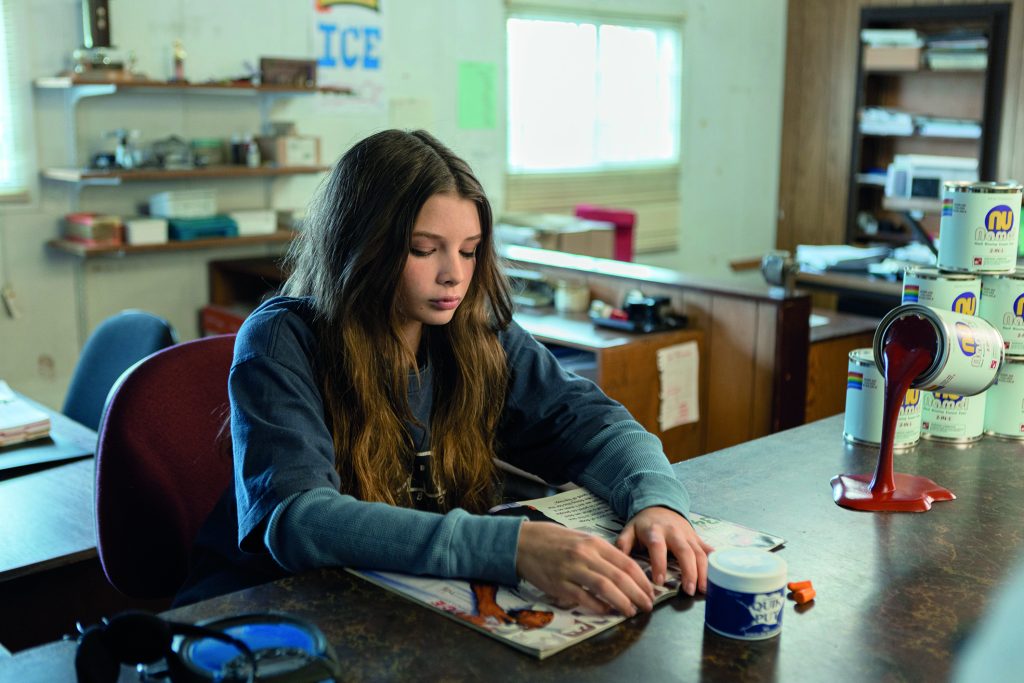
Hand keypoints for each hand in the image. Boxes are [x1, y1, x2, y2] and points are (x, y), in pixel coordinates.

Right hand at [516, 521, 654, 615]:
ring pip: (605, 588)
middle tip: (648, 606)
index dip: (642, 580)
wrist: (523, 542)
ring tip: (632, 612)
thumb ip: (602, 553)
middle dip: (638, 594)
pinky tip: (607, 611)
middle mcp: (585, 555)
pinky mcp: (558, 584)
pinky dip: (598, 607)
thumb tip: (625, 572)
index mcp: (594, 543)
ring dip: (622, 602)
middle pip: (620, 577)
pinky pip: (583, 598)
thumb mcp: (581, 539)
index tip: (651, 592)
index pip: (626, 563)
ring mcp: (571, 570)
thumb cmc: (554, 540)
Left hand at [616, 506, 712, 595]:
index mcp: (655, 531)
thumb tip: (618, 560)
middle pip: (685, 551)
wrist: (660, 505)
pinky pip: (708, 550)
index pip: (658, 547)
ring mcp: (688, 535)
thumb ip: (623, 543)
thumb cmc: (643, 524)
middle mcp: (674, 532)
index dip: (659, 563)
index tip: (659, 582)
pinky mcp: (697, 538)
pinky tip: (720, 576)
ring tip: (704, 590)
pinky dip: (714, 562)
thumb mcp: (629, 529)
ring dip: (704, 572)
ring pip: (700, 553)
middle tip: (690, 591)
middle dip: (689, 571)